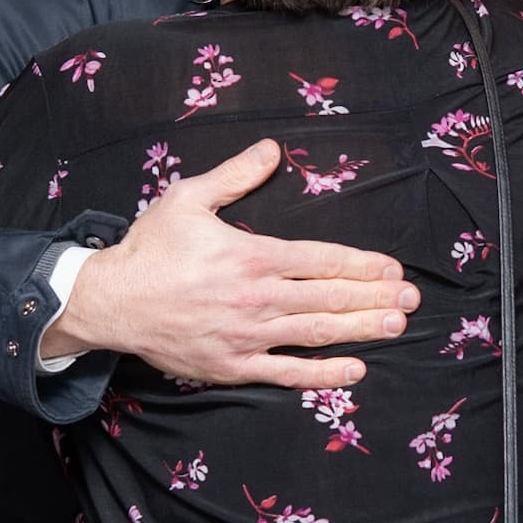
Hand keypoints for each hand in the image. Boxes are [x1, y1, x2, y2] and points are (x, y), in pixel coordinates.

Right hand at [44, 138, 417, 386]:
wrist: (111, 302)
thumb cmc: (150, 249)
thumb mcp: (188, 198)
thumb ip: (235, 176)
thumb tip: (272, 149)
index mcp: (252, 256)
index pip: (322, 261)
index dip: (362, 265)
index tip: (392, 269)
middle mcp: (257, 298)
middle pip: (329, 298)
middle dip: (375, 297)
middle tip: (412, 299)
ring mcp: (248, 336)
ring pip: (317, 333)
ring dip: (361, 329)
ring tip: (396, 325)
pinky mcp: (234, 367)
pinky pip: (287, 373)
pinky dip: (323, 373)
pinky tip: (355, 370)